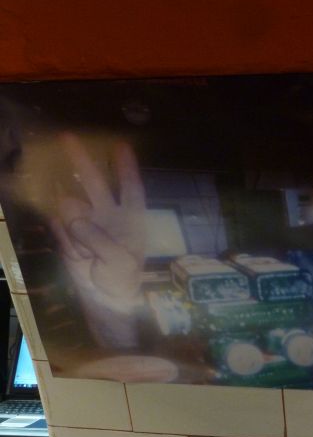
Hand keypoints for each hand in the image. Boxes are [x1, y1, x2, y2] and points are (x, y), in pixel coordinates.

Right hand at [50, 133, 145, 314]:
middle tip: (67, 137)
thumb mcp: (119, 261)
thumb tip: (73, 217)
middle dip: (82, 162)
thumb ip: (99, 239)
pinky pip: (59, 227)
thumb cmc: (122, 278)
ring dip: (69, 214)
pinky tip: (79, 253)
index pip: (130, 188)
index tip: (121, 145)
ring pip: (71, 204)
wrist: (104, 299)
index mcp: (130, 218)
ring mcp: (86, 223)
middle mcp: (108, 215)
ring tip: (82, 241)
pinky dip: (64, 237)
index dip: (126, 168)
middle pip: (95, 183)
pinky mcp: (67, 234)